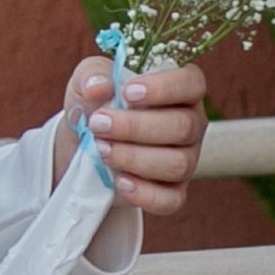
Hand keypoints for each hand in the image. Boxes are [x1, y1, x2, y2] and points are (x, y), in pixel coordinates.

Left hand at [53, 57, 206, 214]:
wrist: (83, 142)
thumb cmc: (96, 103)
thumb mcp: (88, 80)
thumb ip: (92, 75)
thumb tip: (100, 87)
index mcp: (179, 89)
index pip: (191, 82)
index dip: (163, 88)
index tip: (127, 93)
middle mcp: (190, 124)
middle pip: (182, 127)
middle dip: (134, 127)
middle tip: (98, 124)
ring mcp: (186, 159)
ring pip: (177, 164)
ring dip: (133, 157)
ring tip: (101, 149)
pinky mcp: (173, 191)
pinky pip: (171, 199)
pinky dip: (144, 193)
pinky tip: (120, 181)